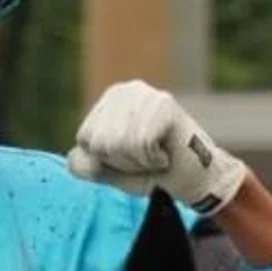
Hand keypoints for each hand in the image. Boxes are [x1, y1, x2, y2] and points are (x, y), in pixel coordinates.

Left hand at [67, 79, 247, 213]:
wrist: (196, 180)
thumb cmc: (153, 173)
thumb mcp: (111, 172)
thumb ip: (86, 165)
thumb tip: (75, 159)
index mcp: (108, 101)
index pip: (85, 140)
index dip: (106, 160)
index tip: (130, 158)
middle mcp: (125, 90)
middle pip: (100, 142)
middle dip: (122, 161)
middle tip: (145, 158)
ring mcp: (146, 94)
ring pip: (118, 143)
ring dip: (139, 161)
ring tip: (156, 155)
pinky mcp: (164, 104)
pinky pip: (140, 144)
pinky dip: (153, 160)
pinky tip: (166, 153)